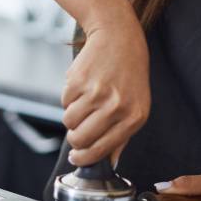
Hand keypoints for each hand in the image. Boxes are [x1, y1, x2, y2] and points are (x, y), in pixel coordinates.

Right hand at [61, 14, 150, 166]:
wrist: (119, 37)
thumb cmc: (129, 74)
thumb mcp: (137, 106)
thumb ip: (123, 136)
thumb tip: (108, 163)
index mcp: (134, 117)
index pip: (101, 150)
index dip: (84, 158)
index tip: (76, 158)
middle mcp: (116, 106)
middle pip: (80, 139)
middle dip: (74, 139)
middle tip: (76, 131)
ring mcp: (96, 93)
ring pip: (68, 122)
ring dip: (71, 117)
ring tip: (84, 103)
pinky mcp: (79, 81)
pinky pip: (63, 102)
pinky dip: (68, 98)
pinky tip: (83, 86)